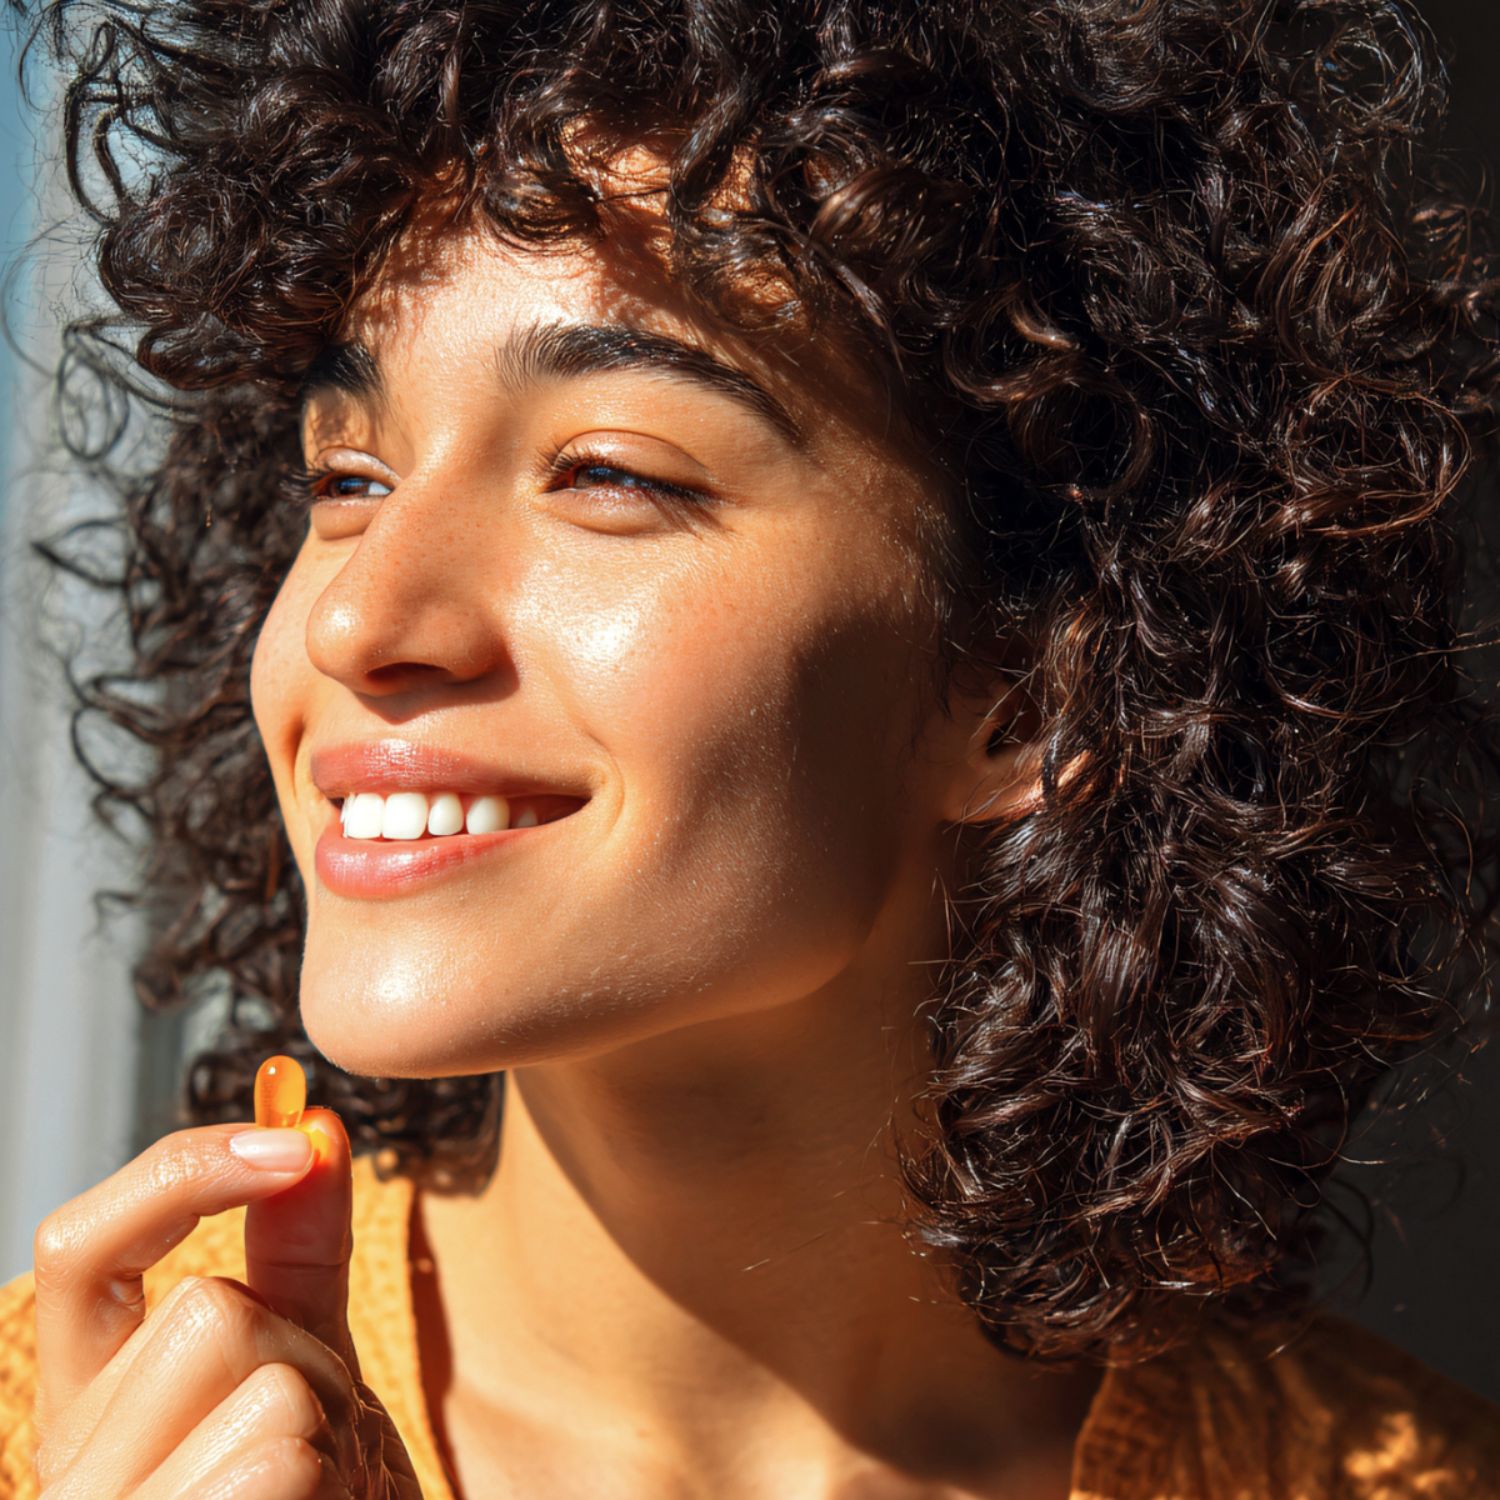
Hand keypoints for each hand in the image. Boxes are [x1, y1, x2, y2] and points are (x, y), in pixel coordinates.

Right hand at [30, 1108, 423, 1497]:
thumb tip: (310, 1124)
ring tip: (318, 1492)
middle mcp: (77, 1471)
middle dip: (305, 1357)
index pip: (83, 1249)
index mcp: (95, 1404)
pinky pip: (277, 1465)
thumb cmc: (317, 1494)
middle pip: (209, 1313)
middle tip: (315, 1439)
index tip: (290, 1140)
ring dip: (334, 1430)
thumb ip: (296, 1250)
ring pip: (264, 1388)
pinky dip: (332, 1483)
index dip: (180, 1172)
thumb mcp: (307, 1357)